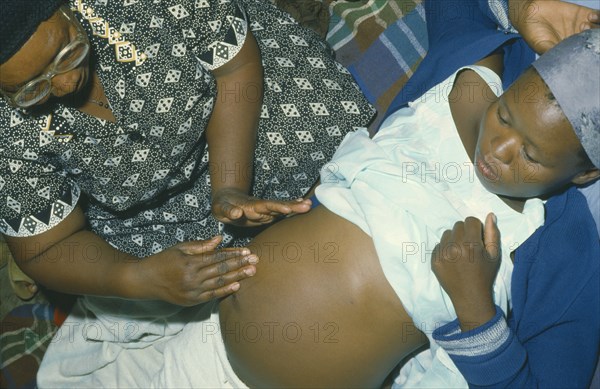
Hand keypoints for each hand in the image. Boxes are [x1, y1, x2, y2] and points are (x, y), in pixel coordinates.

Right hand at [136, 236, 257, 305]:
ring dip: (237, 277)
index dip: (233, 254)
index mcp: (190, 263)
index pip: (217, 257)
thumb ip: (201, 245)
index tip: (247, 251)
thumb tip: (220, 239)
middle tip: (256, 260)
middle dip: (240, 264)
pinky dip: (225, 291)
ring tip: (252, 272)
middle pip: (221, 270)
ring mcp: (192, 292)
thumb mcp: (180, 248)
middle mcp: (192, 278)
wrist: (145, 281)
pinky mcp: (191, 301)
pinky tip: (237, 285)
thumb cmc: (163, 260)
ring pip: (219, 283)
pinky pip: (212, 296)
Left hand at [211, 187, 311, 225]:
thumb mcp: (221, 208)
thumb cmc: (222, 205)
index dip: (276, 207)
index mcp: (250, 205)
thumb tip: (238, 213)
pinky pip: (281, 212)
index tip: (287, 209)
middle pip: (278, 205)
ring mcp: (265, 210)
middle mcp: (261, 206)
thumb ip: (229, 211)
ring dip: (295, 207)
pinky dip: (293, 210)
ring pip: (282, 208)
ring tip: (310, 204)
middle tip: (307, 205)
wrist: (226, 201)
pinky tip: (304, 207)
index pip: (265, 206)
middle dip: (292, 205)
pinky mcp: (267, 214)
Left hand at [431, 213, 500, 330]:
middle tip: (469, 246)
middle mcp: (454, 246)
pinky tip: (452, 260)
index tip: (478, 238)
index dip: (476, 228)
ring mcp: (442, 254)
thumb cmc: (485, 275)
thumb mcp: (494, 255)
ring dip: (454, 239)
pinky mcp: (434, 260)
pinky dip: (445, 249)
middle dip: (465, 232)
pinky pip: (438, 246)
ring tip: (460, 253)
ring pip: (446, 234)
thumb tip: (490, 215)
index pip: (470, 220)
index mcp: (471, 244)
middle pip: (458, 225)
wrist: (470, 297)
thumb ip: (493, 233)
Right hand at [509, 0, 599, 53]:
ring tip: (584, 26)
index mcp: (568, 51)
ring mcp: (581, 27)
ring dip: (596, 29)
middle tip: (585, 36)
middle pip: (594, 42)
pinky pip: (598, 16)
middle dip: (594, 40)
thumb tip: (565, 62)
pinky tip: (589, 18)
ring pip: (597, 30)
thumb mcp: (541, 47)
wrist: (530, 13)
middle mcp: (577, 39)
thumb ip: (553, 52)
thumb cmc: (533, 33)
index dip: (588, 51)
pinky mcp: (583, 14)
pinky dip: (598, 17)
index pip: (584, 54)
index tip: (586, 48)